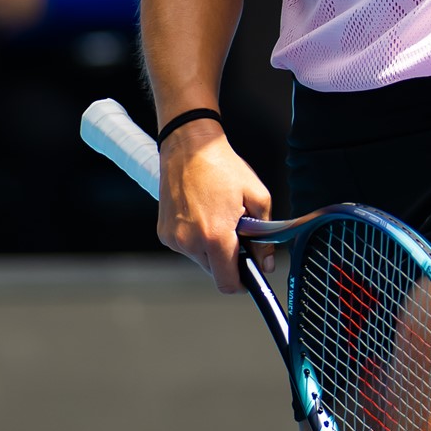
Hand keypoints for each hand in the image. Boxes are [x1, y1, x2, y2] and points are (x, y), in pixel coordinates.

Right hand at [157, 124, 275, 293]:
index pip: (228, 282)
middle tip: (236, 233)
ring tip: (217, 218)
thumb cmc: (222, 168)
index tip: (250, 276)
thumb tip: (266, 264)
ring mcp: (174, 239)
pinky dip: (197, 239)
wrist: (189, 147)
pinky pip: (187, 247)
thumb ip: (264, 237)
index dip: (242, 283)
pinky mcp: (164, 234)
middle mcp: (190, 242)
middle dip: (229, 260)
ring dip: (212, 248)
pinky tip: (202, 215)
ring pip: (201, 260)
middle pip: (215, 272)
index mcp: (215, 236)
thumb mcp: (257, 197)